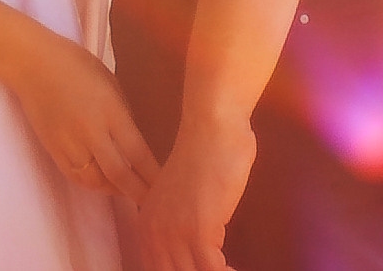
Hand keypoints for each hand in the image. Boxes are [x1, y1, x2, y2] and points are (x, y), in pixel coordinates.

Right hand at [5, 26, 159, 205]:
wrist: (33, 65)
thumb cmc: (76, 65)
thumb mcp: (110, 82)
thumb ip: (123, 114)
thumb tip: (134, 142)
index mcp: (109, 110)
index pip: (137, 151)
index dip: (153, 173)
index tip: (168, 185)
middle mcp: (91, 132)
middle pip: (119, 173)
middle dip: (138, 191)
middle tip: (153, 204)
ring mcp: (70, 144)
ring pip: (97, 181)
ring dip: (116, 190)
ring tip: (131, 193)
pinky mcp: (55, 151)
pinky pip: (78, 177)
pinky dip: (94, 184)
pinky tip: (105, 185)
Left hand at [131, 109, 255, 270]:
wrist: (212, 126)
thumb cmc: (204, 156)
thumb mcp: (178, 198)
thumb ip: (177, 225)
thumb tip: (193, 253)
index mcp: (146, 225)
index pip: (156, 269)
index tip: (199, 268)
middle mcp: (153, 233)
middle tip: (220, 269)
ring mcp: (174, 234)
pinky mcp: (199, 232)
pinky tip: (237, 270)